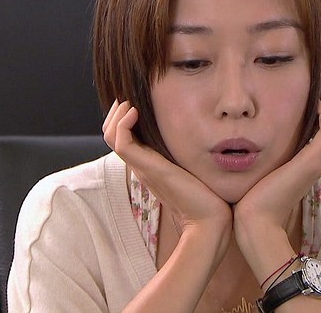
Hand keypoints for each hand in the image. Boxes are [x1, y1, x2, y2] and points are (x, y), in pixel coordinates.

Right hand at [102, 100, 232, 241]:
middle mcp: (142, 166)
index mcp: (150, 165)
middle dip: (115, 113)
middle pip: (111, 135)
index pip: (123, 138)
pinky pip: (121, 142)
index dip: (124, 118)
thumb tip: (206, 138)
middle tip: (128, 99)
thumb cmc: (209, 198)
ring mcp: (142, 167)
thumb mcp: (197, 169)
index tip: (137, 103)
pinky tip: (136, 112)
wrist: (210, 221)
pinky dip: (122, 123)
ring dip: (116, 114)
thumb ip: (192, 157)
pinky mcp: (147, 168)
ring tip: (129, 103)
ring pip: (111, 136)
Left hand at [233, 89, 320, 268]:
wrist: (256, 221)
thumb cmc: (253, 199)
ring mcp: (318, 161)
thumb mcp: (265, 170)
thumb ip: (267, 155)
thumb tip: (254, 140)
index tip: (314, 93)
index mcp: (310, 162)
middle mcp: (319, 160)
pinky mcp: (312, 162)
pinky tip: (314, 103)